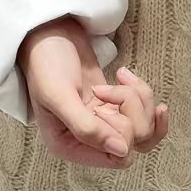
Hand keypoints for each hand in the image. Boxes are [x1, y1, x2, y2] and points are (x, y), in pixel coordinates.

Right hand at [18, 18, 167, 169]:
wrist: (49, 33)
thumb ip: (87, 128)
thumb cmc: (46, 65)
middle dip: (130, 110)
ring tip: (118, 78)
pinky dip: (142, 91)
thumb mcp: (60, 96)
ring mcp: (103, 123)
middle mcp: (87, 141)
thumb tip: (122, 151)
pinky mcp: (113, 106)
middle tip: (103, 88)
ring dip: (139, 99)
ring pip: (145, 126)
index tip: (102, 108)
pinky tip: (123, 75)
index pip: (117, 158)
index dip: (121, 133)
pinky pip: (144, 110)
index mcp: (69, 146)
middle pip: (136, 142)